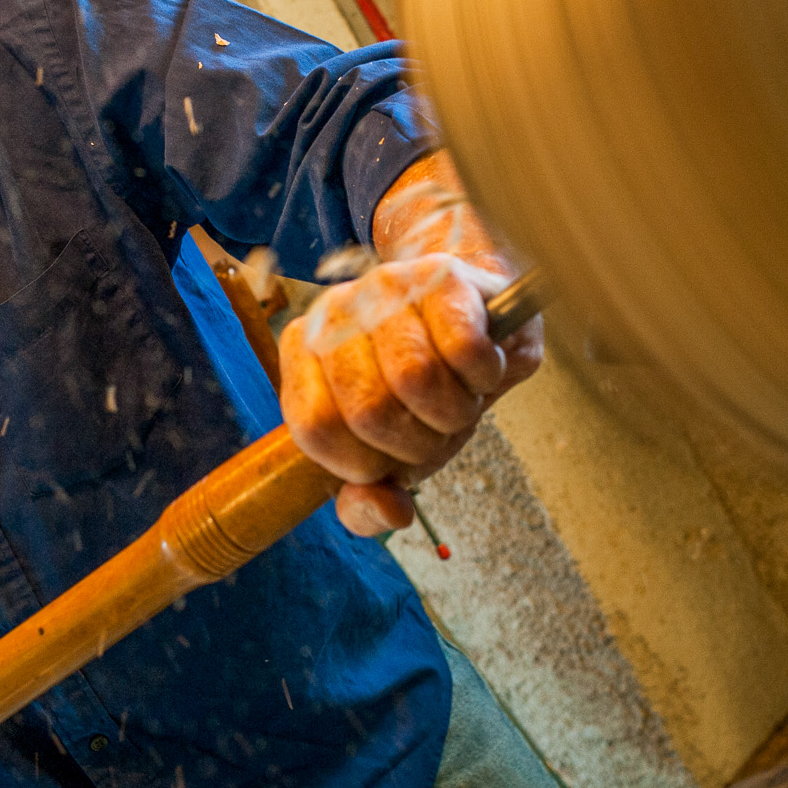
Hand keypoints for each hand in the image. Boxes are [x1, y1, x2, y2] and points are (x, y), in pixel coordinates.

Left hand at [281, 250, 541, 536]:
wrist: (478, 315)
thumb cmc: (427, 386)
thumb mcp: (390, 453)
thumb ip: (369, 501)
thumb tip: (388, 512)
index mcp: (302, 354)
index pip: (315, 428)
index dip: (364, 463)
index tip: (392, 456)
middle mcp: (333, 313)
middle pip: (369, 410)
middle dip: (419, 442)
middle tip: (436, 426)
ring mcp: (385, 287)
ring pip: (416, 378)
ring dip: (454, 411)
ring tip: (460, 397)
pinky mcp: (440, 276)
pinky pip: (464, 348)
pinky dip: (484, 376)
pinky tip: (482, 369)